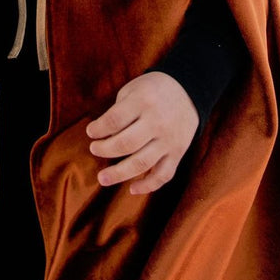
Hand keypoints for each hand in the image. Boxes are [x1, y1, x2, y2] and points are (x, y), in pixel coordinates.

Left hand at [86, 71, 197, 194]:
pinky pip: (164, 175)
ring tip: (102, 178)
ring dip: (119, 173)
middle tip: (94, 149)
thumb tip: (104, 140)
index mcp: (142, 101)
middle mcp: (157, 122)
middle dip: (105, 150)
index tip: (91, 132)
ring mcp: (169, 140)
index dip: (98, 129)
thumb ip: (118, 112)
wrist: (187, 90)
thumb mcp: (132, 90)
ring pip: (142, 163)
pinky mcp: (178, 153)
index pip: (114, 120)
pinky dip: (148, 185)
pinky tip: (132, 188)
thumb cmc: (151, 90)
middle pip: (126, 144)